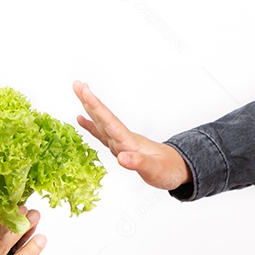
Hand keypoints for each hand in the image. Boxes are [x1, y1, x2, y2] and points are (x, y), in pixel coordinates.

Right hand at [72, 80, 191, 190]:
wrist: (177, 170)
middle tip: (77, 84)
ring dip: (89, 107)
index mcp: (129, 142)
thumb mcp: (154, 170)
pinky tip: (81, 119)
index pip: (109, 121)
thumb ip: (138, 163)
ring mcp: (121, 141)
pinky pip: (102, 134)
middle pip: (103, 116)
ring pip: (101, 121)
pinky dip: (91, 126)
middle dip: (90, 101)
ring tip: (79, 91)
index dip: (96, 107)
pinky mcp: (121, 147)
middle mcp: (123, 138)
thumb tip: (121, 158)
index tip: (85, 92)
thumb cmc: (167, 170)